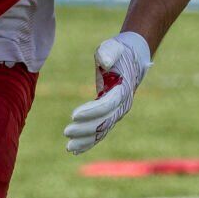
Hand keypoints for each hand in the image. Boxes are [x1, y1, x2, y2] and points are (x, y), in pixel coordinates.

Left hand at [63, 32, 151, 153]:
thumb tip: (104, 62)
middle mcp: (123, 105)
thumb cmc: (119, 52)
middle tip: (66, 131)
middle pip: (104, 122)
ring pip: (102, 131)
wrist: (132, 58)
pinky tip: (76, 149)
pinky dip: (89, 141)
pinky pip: (101, 131)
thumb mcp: (112, 48)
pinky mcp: (111, 115)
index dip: (91, 112)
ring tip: (69, 147)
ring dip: (86, 140)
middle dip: (85, 129)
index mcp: (123, 90)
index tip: (73, 115)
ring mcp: (118, 112)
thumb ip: (108, 53)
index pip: (107, 105)